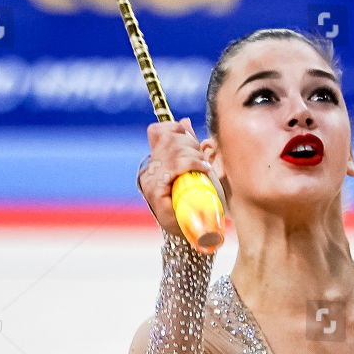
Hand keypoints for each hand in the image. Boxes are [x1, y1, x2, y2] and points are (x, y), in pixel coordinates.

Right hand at [136, 116, 215, 237]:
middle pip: (169, 138)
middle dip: (191, 144)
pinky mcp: (156, 190)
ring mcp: (151, 180)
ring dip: (194, 155)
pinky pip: (175, 167)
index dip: (176, 128)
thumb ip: (188, 145)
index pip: (158, 130)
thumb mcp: (194, 168)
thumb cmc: (197, 201)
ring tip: (204, 167)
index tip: (191, 136)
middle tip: (203, 159)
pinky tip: (202, 169)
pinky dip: (192, 165)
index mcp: (155, 162)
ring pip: (174, 150)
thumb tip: (184, 122)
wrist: (196, 231)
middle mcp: (149, 170)